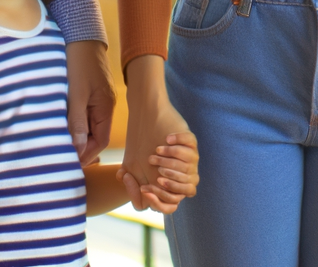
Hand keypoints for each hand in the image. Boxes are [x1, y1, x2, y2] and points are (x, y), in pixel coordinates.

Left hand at [65, 40, 115, 163]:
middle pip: (93, 135)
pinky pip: (79, 113)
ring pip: (85, 124)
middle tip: (59, 156)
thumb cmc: (79, 62)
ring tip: (54, 143)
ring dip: (73, 134)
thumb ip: (77, 122)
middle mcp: (103, 106)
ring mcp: (95, 98)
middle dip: (78, 147)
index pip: (100, 141)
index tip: (69, 163)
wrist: (79, 34)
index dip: (86, 154)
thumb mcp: (76, 94)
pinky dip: (70, 122)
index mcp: (105, 108)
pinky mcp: (85, 92)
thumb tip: (77, 149)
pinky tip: (56, 124)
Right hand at [121, 56, 193, 210]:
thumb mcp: (132, 162)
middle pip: (180, 194)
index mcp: (169, 181)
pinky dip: (179, 142)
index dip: (158, 202)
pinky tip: (168, 138)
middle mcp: (181, 174)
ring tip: (156, 152)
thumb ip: (130, 179)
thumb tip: (126, 184)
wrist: (148, 112)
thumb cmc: (140, 140)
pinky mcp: (191, 140)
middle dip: (161, 186)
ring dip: (169, 163)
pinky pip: (190, 146)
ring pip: (187, 172)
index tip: (144, 189)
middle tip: (149, 172)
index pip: (170, 205)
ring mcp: (189, 159)